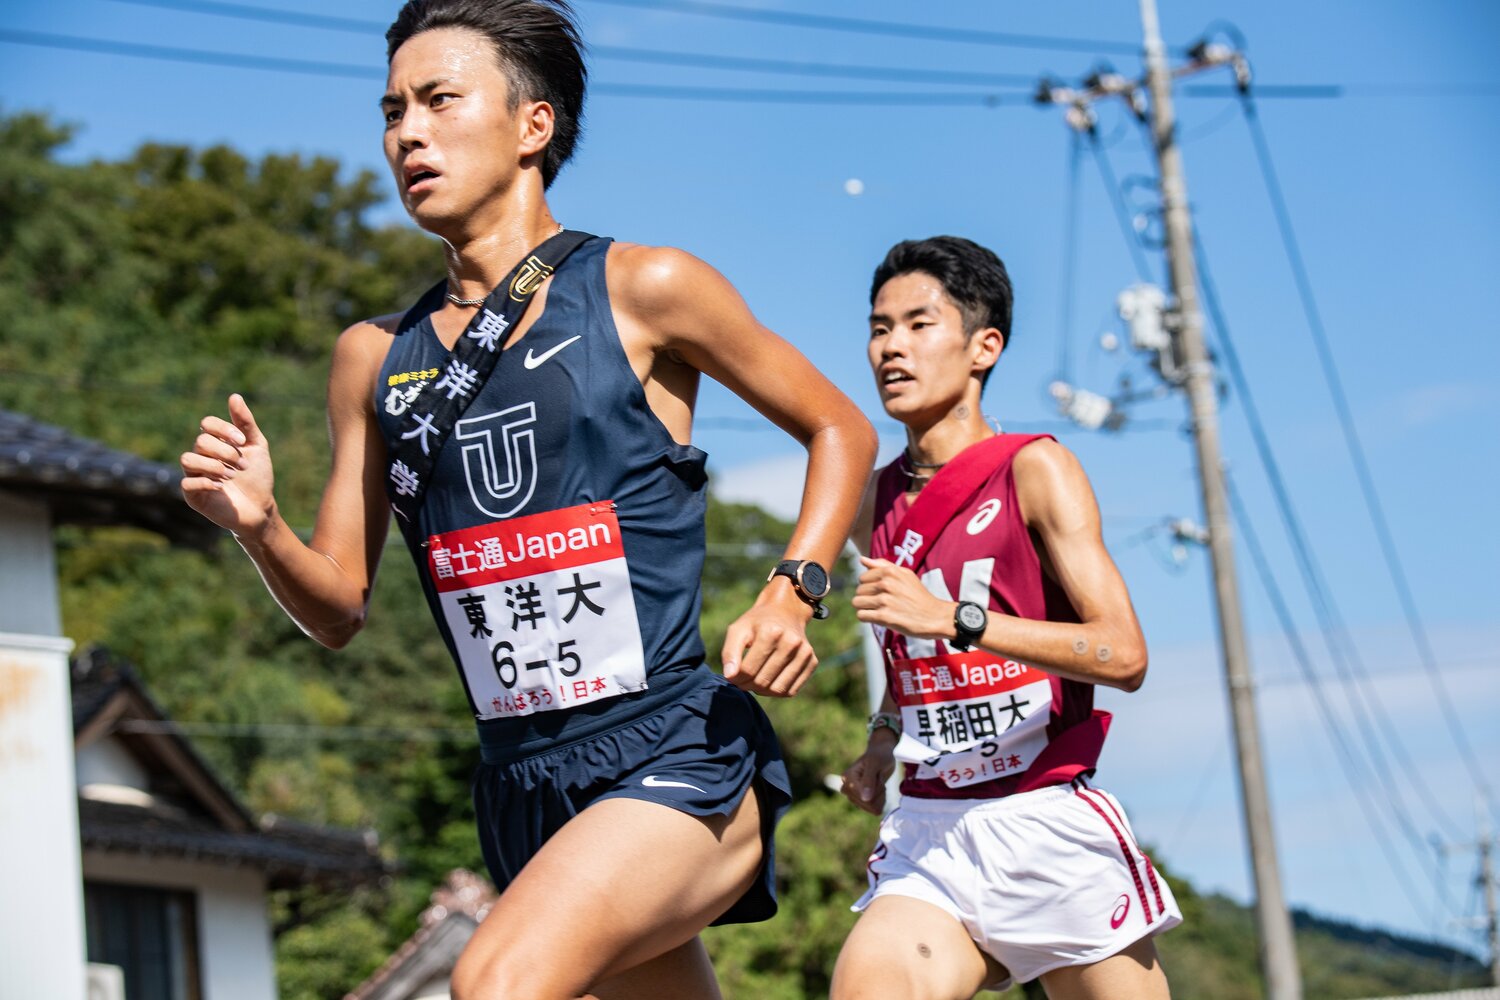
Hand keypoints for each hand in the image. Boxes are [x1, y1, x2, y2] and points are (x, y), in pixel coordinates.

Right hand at [180, 394, 277, 539]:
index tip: (243, 441)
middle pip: (201, 441)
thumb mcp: (256, 446)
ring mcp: (195, 475)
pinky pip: (187, 483)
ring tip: (231, 475)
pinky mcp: (193, 495)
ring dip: (213, 465)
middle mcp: (202, 456)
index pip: (207, 424)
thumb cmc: (258, 476)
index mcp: (215, 443)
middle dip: (225, 451)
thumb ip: (245, 423)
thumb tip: (234, 396)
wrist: (261, 507)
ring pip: (187, 459)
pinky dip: (206, 482)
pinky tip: (222, 487)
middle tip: (242, 465)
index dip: (224, 429)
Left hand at [720, 584, 817, 696]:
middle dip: (747, 685)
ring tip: (754, 681)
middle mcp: (791, 642)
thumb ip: (729, 652)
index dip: (736, 678)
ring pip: (778, 690)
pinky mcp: (812, 662)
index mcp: (771, 632)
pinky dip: (776, 691)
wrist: (785, 612)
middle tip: (742, 681)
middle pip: (763, 681)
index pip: (748, 670)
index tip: (732, 676)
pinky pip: (791, 691)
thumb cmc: (757, 624)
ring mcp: (804, 653)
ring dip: (762, 691)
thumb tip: (730, 676)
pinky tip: (769, 680)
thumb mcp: (738, 630)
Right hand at [840, 733, 895, 814]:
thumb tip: (865, 799)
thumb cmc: (879, 755)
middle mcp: (847, 789)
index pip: (865, 798)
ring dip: (881, 795)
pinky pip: (875, 809)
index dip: (877, 789)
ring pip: (873, 808)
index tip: (877, 774)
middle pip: (869, 804)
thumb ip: (869, 781)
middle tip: (878, 777)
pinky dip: (881, 799)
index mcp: (847, 778)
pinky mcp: (860, 801)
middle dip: (879, 792)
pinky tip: (879, 788)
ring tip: (878, 781)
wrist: (882, 753)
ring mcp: (853, 796)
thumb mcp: (875, 764)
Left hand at [853, 557, 952, 639]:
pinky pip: (861, 615)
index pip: (862, 578)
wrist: (935, 616)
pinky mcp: (884, 617)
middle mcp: (886, 584)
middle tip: (883, 603)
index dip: (870, 586)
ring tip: (879, 610)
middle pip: (859, 590)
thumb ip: (882, 565)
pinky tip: (878, 617)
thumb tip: (861, 559)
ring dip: (866, 608)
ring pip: (857, 602)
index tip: (881, 593)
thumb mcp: (905, 574)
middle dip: (867, 598)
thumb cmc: (918, 595)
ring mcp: (885, 600)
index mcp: (890, 571)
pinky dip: (867, 618)